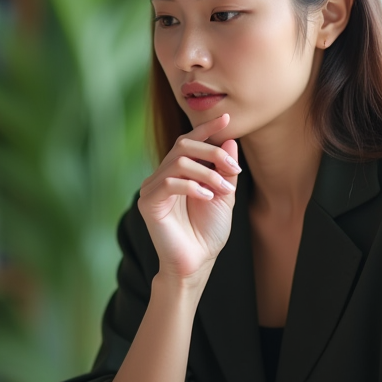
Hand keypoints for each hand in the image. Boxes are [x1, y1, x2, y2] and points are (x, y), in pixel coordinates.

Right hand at [138, 114, 240, 281]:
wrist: (197, 262)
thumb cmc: (208, 232)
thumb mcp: (224, 195)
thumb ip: (224, 169)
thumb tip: (229, 141)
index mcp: (178, 172)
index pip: (188, 141)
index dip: (206, 128)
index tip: (226, 118)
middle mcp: (162, 176)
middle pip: (183, 145)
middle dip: (212, 152)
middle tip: (233, 170)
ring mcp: (152, 188)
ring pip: (178, 162)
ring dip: (207, 173)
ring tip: (223, 190)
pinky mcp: (148, 203)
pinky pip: (169, 183)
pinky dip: (192, 187)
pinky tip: (207, 198)